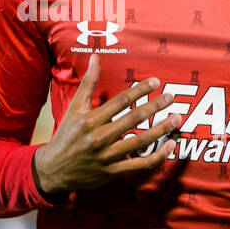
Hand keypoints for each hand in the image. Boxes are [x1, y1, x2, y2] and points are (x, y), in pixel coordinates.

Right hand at [33, 53, 179, 194]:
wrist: (54, 168)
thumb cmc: (67, 134)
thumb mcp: (74, 107)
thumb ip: (88, 83)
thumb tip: (95, 57)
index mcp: (90, 120)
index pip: (120, 102)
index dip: (139, 90)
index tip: (155, 82)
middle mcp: (99, 137)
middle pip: (133, 119)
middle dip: (154, 107)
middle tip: (171, 97)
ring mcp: (107, 156)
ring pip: (140, 142)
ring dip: (161, 129)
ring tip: (176, 118)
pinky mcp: (113, 171)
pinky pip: (140, 164)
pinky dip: (157, 156)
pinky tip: (169, 146)